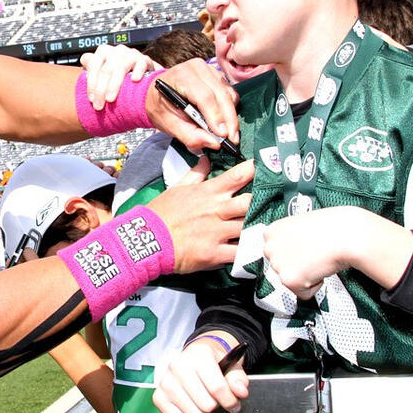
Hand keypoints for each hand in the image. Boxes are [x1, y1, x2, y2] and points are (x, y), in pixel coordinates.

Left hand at [80, 43, 161, 109]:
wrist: (142, 74)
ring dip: (114, 85)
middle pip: (105, 69)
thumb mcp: (105, 75)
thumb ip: (93, 78)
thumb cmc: (119, 76)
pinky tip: (134, 80)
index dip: (91, 83)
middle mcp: (116, 51)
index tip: (91, 99)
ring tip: (110, 99)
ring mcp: (131, 54)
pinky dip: (137, 71)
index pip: (93, 64)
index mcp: (103, 52)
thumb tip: (83, 94)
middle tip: (99, 105)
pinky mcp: (144, 60)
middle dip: (100, 89)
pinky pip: (141, 63)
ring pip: (120, 67)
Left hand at [145, 58, 238, 151]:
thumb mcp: (167, 124)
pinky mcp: (216, 74)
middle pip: (221, 94)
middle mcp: (197, 69)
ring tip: (227, 133)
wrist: (155, 92)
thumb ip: (189, 135)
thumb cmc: (160, 106)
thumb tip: (214, 143)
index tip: (223, 135)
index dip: (216, 116)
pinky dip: (229, 107)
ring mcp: (209, 69)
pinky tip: (223, 119)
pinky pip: (229, 92)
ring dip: (231, 115)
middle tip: (232, 140)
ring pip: (229, 94)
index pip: (204, 97)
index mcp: (181, 77)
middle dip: (229, 120)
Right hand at [146, 159, 254, 273]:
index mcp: (208, 193)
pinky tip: (252, 250)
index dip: (254, 170)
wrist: (146, 241)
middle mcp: (216, 211)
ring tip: (259, 227)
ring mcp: (217, 232)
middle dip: (260, 201)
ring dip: (255, 227)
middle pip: (250, 201)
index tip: (263, 168)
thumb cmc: (161, 214)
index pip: (237, 176)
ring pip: (248, 226)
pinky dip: (248, 252)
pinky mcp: (215, 253)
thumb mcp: (176, 188)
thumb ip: (195, 174)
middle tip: (265, 203)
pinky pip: (240, 253)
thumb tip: (206, 159)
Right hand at [153, 334, 248, 412]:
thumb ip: (238, 380)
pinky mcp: (158, 395)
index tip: (233, 405)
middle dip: (215, 406)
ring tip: (203, 403)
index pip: (217, 388)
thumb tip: (240, 392)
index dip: (230, 401)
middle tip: (214, 399)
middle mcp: (178, 364)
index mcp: (199, 354)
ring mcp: (166, 380)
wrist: (194, 358)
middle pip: (206, 404)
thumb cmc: (213, 364)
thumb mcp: (231, 367)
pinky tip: (191, 410)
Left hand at [262, 206, 412, 298]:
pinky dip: (315, 286)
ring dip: (308, 275)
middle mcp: (269, 248)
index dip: (295, 253)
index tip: (306, 248)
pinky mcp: (288, 280)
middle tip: (314, 255)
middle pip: (282, 268)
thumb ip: (289, 240)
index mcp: (271, 232)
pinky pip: (303, 294)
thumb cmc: (332, 228)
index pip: (277, 253)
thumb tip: (291, 254)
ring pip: (293, 281)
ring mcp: (277, 264)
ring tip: (318, 259)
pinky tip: (320, 268)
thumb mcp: (301, 227)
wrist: (347, 235)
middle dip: (299, 266)